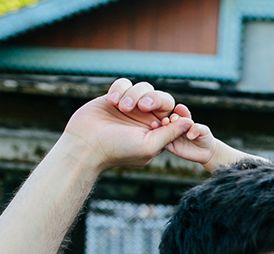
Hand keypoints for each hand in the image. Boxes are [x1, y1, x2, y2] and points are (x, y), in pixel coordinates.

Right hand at [61, 79, 192, 170]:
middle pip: (162, 98)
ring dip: (134, 94)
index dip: (174, 113)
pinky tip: (112, 101)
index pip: (175, 116)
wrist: (84, 145)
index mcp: (158, 132)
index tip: (165, 117)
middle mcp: (146, 119)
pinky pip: (125, 83)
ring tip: (121, 107)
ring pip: (144, 88)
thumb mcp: (149, 145)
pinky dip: (120, 89)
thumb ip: (170, 134)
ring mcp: (130, 107)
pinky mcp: (114, 97)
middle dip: (154, 98)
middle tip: (142, 106)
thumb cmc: (117, 149)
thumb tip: (189, 123)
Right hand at [163, 116, 220, 168]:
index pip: (176, 115)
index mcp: (182, 120)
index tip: (175, 118)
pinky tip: (158, 138)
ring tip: (159, 128)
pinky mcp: (170, 146)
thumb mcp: (204, 131)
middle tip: (166, 122)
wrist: (206, 151)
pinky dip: (159, 140)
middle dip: (166, 121)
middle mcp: (175, 127)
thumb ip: (197, 129)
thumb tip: (190, 134)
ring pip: (163, 131)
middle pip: (167, 122)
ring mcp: (171, 136)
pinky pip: (163, 143)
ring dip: (159, 129)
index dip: (175, 115)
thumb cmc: (205, 137)